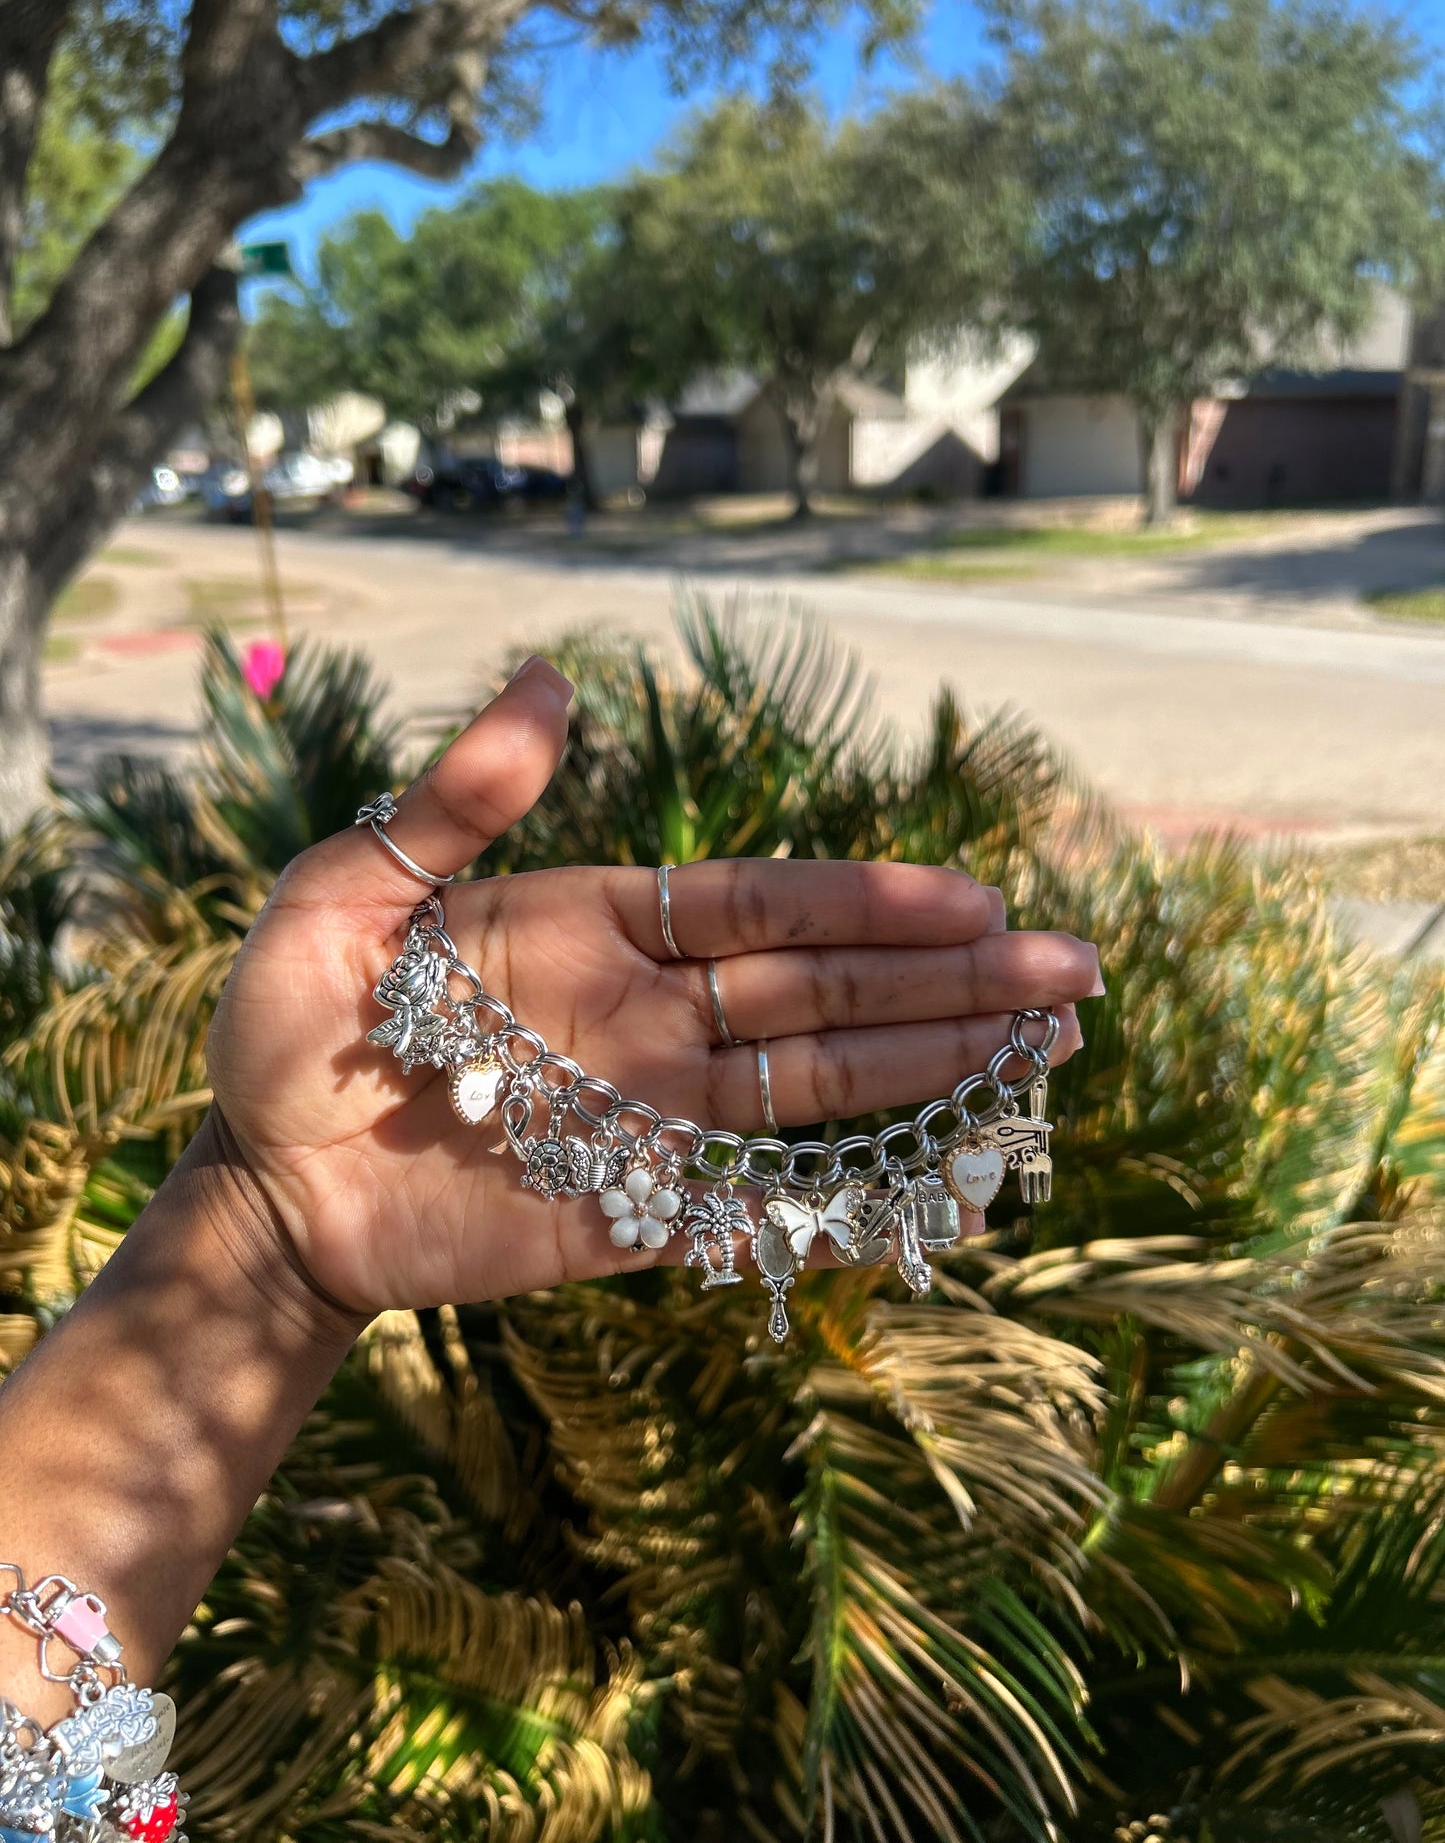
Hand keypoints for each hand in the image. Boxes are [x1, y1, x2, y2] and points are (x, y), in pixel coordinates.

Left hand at [206, 657, 1099, 1315]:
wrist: (261, 1187)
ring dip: (936, 1065)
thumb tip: (554, 684)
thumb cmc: (288, 1029)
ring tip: (1048, 1046)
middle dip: (950, 982)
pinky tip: (944, 1187)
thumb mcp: (348, 894)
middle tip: (1073, 972)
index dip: (868, 904)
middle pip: (827, 992)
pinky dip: (844, 1203)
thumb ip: (456, 802)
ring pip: (821, 1084)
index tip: (971, 901)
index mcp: (603, 926)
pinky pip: (759, 1205)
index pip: (765, 907)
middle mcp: (653, 1013)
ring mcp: (654, 1116)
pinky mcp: (636, 1213)